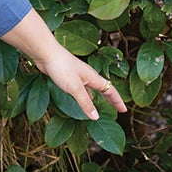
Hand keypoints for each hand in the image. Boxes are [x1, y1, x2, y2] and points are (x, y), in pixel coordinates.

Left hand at [0, 7, 126, 121]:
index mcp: (93, 78)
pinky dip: (86, 95)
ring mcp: (78, 76)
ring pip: (92, 89)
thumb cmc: (62, 67)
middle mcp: (88, 76)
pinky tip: (83, 98)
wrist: (46, 54)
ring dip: (99, 97)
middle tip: (118, 109)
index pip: (110, 90)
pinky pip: (82, 89)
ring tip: (103, 106)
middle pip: (104, 89)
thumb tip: (96, 117)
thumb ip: (85, 102)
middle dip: (111, 99)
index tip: (124, 110)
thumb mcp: (75, 88)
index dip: (117, 101)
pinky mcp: (68, 77)